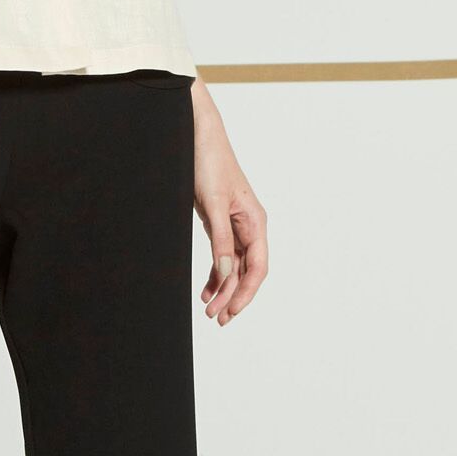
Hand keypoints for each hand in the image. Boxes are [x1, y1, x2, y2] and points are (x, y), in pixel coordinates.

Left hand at [190, 83, 266, 325]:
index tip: (230, 311)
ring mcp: (235, 225)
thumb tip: (225, 275)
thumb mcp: (212, 204)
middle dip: (233, 296)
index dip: (246, 292)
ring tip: (209, 309)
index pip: (258, 267)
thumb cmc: (209, 163)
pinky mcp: (219, 222)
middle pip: (246, 271)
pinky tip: (206, 289)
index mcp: (256, 222)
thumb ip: (219, 241)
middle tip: (216, 319)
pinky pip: (222, 255)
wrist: (198, 136)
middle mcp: (250, 226)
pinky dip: (215, 273)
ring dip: (223, 288)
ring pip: (234, 266)